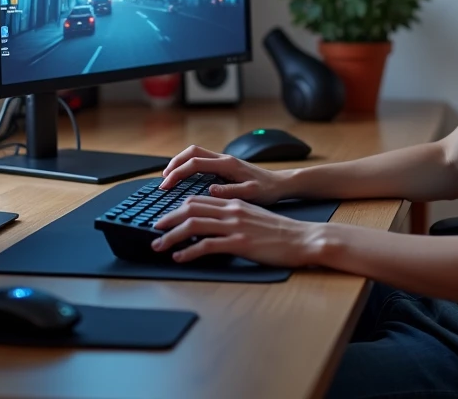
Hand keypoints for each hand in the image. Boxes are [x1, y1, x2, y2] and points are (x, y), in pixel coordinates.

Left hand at [151, 196, 321, 266]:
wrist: (303, 239)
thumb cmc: (280, 233)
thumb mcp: (253, 217)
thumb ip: (233, 217)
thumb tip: (213, 226)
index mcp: (234, 203)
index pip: (198, 200)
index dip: (177, 208)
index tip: (165, 218)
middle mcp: (232, 210)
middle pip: (190, 209)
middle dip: (167, 219)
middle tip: (154, 229)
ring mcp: (236, 226)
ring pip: (194, 225)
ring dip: (171, 235)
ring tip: (159, 246)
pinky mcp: (240, 242)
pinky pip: (208, 245)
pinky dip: (190, 251)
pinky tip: (180, 257)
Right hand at [158, 145, 288, 204]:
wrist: (281, 183)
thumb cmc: (268, 190)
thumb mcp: (251, 194)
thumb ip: (231, 191)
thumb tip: (210, 189)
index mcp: (228, 164)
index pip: (195, 163)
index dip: (177, 173)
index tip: (166, 185)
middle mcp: (224, 158)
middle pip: (192, 152)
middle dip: (174, 163)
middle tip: (163, 179)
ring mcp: (224, 160)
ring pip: (196, 153)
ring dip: (180, 162)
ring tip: (169, 177)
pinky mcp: (225, 165)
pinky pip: (202, 160)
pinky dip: (188, 165)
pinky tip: (185, 178)